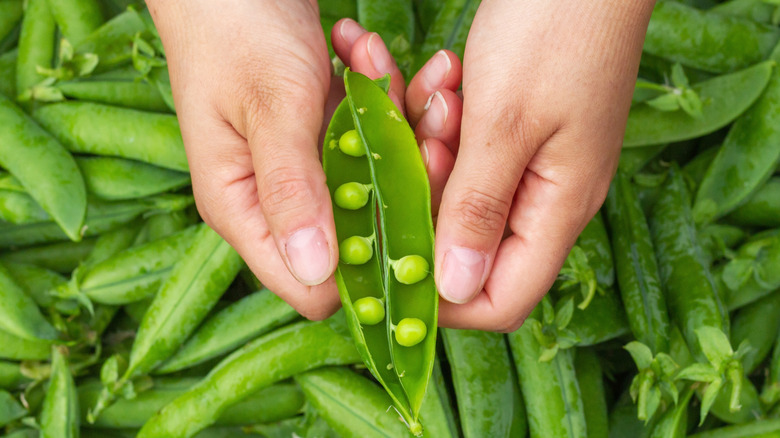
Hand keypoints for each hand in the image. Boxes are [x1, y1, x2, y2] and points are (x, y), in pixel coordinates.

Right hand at [146, 0, 461, 319]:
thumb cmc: (234, 29)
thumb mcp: (269, 107)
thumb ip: (290, 188)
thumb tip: (314, 270)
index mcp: (243, 209)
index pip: (310, 284)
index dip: (368, 272)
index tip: (419, 225)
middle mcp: (276, 199)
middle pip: (358, 231)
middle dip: (400, 179)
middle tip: (423, 121)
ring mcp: (305, 166)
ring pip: (375, 178)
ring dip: (393, 120)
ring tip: (376, 58)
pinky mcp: (325, 135)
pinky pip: (371, 135)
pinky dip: (379, 94)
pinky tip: (362, 48)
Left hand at [434, 0, 655, 330]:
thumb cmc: (556, 28)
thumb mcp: (504, 123)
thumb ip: (477, 210)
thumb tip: (454, 288)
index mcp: (558, 209)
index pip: (501, 299)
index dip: (443, 296)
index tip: (393, 258)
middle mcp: (547, 197)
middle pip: (467, 244)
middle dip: (425, 200)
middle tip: (416, 141)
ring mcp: (532, 162)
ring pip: (457, 191)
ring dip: (429, 148)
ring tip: (438, 92)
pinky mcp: (515, 130)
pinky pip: (462, 149)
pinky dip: (441, 122)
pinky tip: (445, 76)